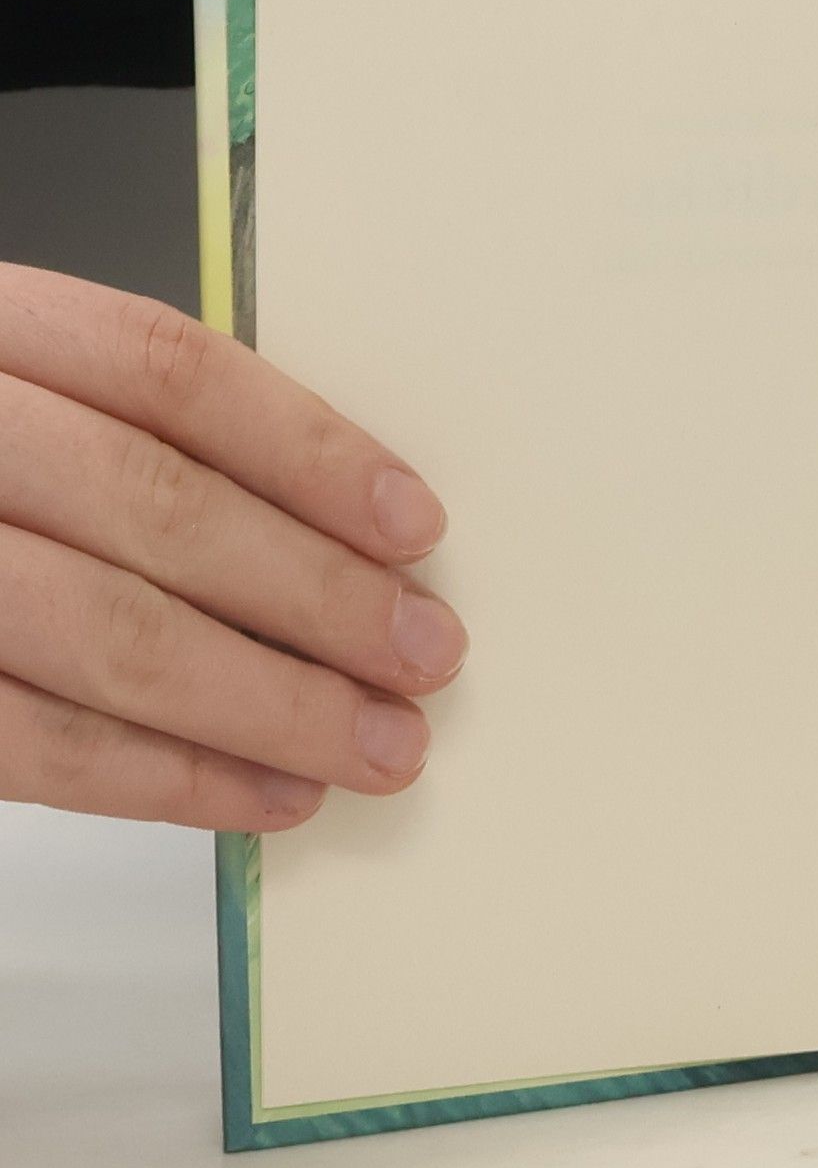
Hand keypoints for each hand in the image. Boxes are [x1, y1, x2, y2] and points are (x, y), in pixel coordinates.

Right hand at [0, 266, 466, 831]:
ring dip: (271, 703)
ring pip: (108, 634)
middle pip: (157, 507)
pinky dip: (171, 777)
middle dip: (316, 594)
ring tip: (380, 746)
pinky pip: (37, 742)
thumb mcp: (44, 404)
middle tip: (428, 656)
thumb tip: (357, 541)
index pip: (170, 374)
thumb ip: (158, 444)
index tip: (416, 526)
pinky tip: (272, 793)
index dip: (308, 452)